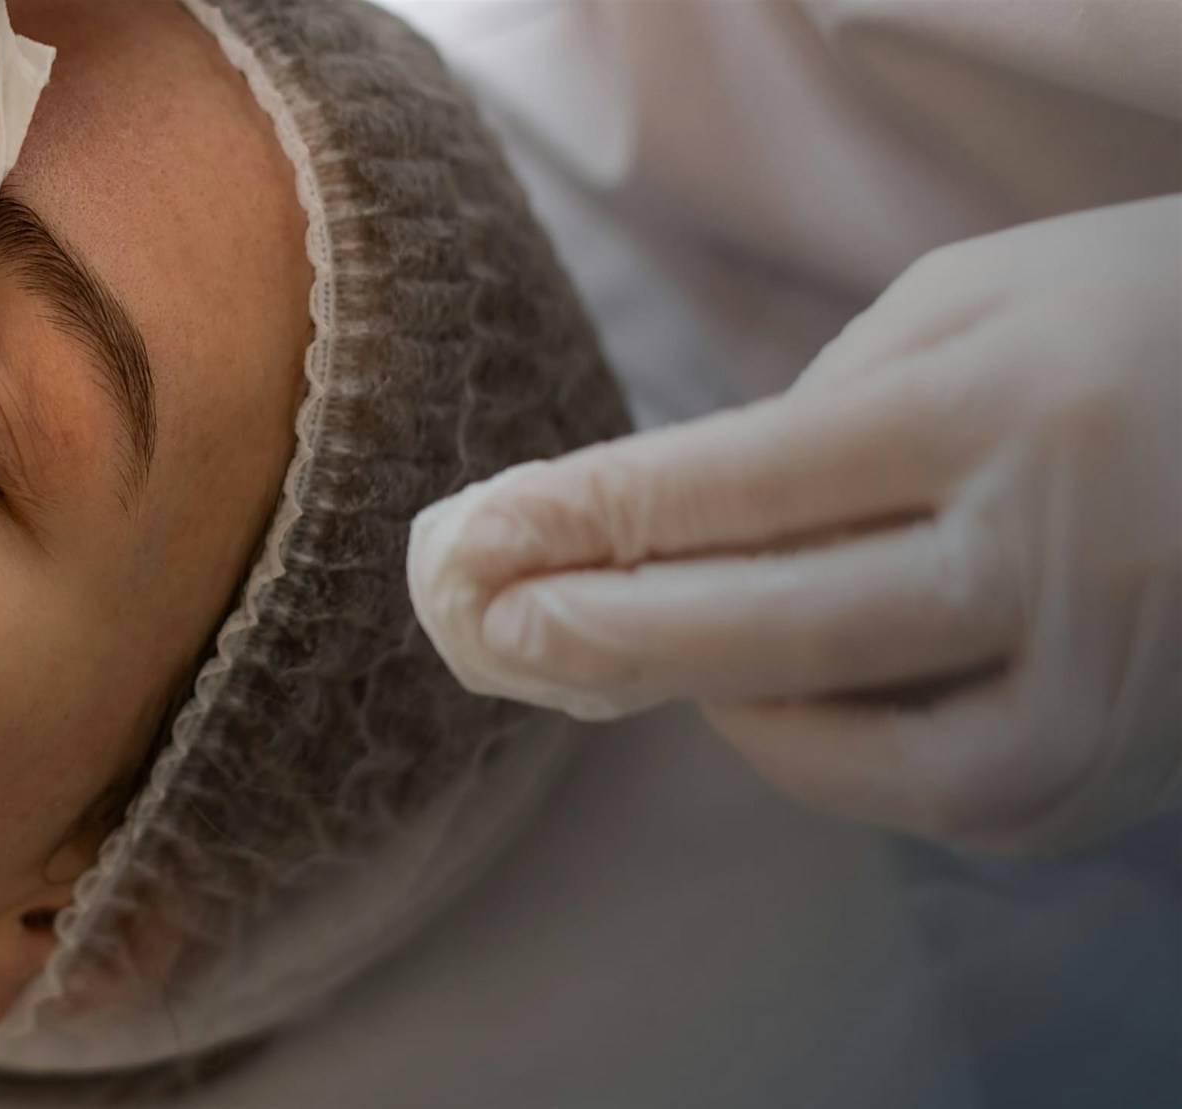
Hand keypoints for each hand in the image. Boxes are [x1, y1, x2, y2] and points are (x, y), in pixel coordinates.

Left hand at [407, 196, 1181, 854]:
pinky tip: (769, 706)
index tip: (479, 537)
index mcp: (1006, 405)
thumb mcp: (978, 302)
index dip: (591, 516)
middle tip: (496, 630)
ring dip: (712, 710)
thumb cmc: (1137, 324)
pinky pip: (939, 799)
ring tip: (623, 661)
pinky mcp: (1120, 773)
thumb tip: (666, 520)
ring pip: (854, 753)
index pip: (746, 481)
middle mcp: (1061, 555)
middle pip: (778, 630)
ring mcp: (1105, 685)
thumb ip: (822, 407)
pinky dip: (833, 760)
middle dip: (609, 635)